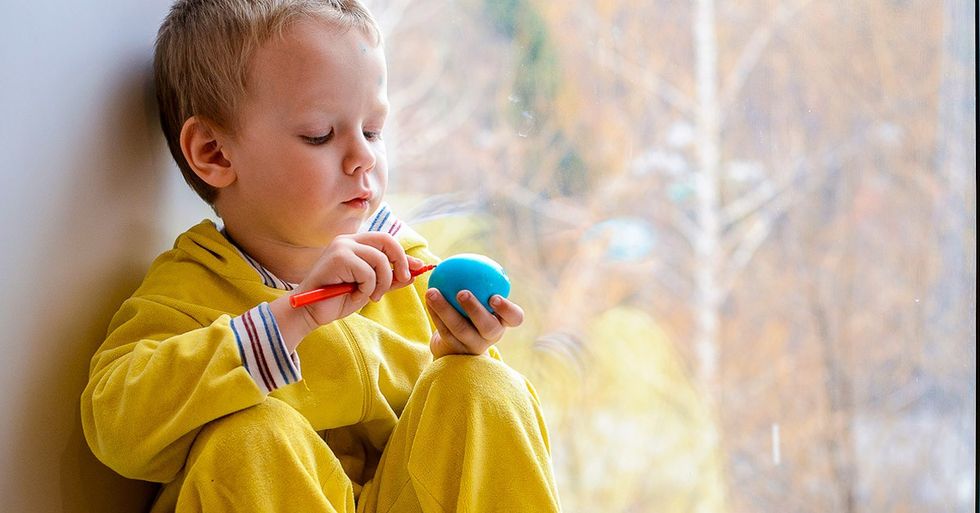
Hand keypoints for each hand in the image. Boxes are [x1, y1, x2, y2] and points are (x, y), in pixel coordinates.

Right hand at [272, 232, 422, 351]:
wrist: (309, 312)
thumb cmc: (336, 299)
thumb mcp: (370, 288)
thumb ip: (389, 279)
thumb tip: (414, 272)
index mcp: (354, 244)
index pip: (386, 241)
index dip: (404, 255)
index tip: (418, 268)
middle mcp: (348, 240)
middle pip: (387, 241)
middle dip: (400, 262)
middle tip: (402, 280)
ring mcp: (342, 247)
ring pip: (380, 260)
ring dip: (381, 283)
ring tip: (370, 296)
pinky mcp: (338, 257)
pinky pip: (368, 273)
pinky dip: (367, 289)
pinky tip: (354, 295)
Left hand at [425, 288, 523, 357]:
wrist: (456, 340)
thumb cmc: (472, 309)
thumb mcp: (481, 297)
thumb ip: (480, 283)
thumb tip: (469, 258)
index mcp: (503, 321)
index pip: (514, 317)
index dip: (507, 309)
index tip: (494, 297)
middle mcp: (492, 335)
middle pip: (488, 327)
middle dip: (475, 310)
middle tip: (462, 293)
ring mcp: (473, 345)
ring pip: (460, 329)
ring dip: (445, 309)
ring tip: (433, 292)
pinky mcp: (454, 350)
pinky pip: (443, 330)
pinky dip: (435, 313)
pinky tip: (428, 299)